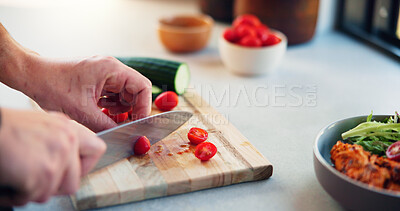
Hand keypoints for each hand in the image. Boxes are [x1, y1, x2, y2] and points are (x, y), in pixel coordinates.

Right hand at [0, 108, 105, 205]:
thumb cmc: (4, 129)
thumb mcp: (39, 125)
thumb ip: (59, 141)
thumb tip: (70, 160)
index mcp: (67, 127)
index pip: (97, 149)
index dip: (84, 166)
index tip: (72, 170)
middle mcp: (67, 140)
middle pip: (74, 181)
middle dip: (52, 186)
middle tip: (33, 178)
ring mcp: (58, 157)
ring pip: (53, 192)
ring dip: (32, 191)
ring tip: (16, 174)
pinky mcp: (44, 174)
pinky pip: (32, 197)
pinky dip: (15, 194)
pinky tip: (8, 179)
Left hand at [25, 55, 151, 131]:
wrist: (32, 77)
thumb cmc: (53, 87)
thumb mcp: (82, 112)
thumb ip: (107, 125)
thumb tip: (123, 136)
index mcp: (111, 69)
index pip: (142, 86)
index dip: (144, 107)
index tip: (138, 123)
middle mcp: (111, 68)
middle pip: (136, 90)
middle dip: (132, 109)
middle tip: (125, 125)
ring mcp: (105, 72)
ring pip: (125, 93)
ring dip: (121, 108)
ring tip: (107, 118)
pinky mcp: (98, 78)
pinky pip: (114, 93)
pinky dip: (112, 105)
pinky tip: (101, 112)